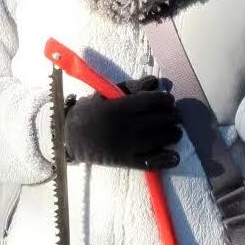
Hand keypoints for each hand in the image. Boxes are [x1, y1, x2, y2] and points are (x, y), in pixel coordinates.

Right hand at [63, 76, 181, 169]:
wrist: (69, 137)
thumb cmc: (88, 112)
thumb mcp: (105, 95)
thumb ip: (131, 87)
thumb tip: (155, 82)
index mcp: (119, 107)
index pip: (152, 101)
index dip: (165, 100)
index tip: (169, 100)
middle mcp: (125, 126)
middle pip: (159, 120)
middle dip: (172, 117)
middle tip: (175, 115)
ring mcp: (126, 145)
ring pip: (159, 139)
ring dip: (172, 135)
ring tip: (176, 132)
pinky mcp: (125, 161)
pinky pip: (150, 162)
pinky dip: (165, 159)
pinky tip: (174, 156)